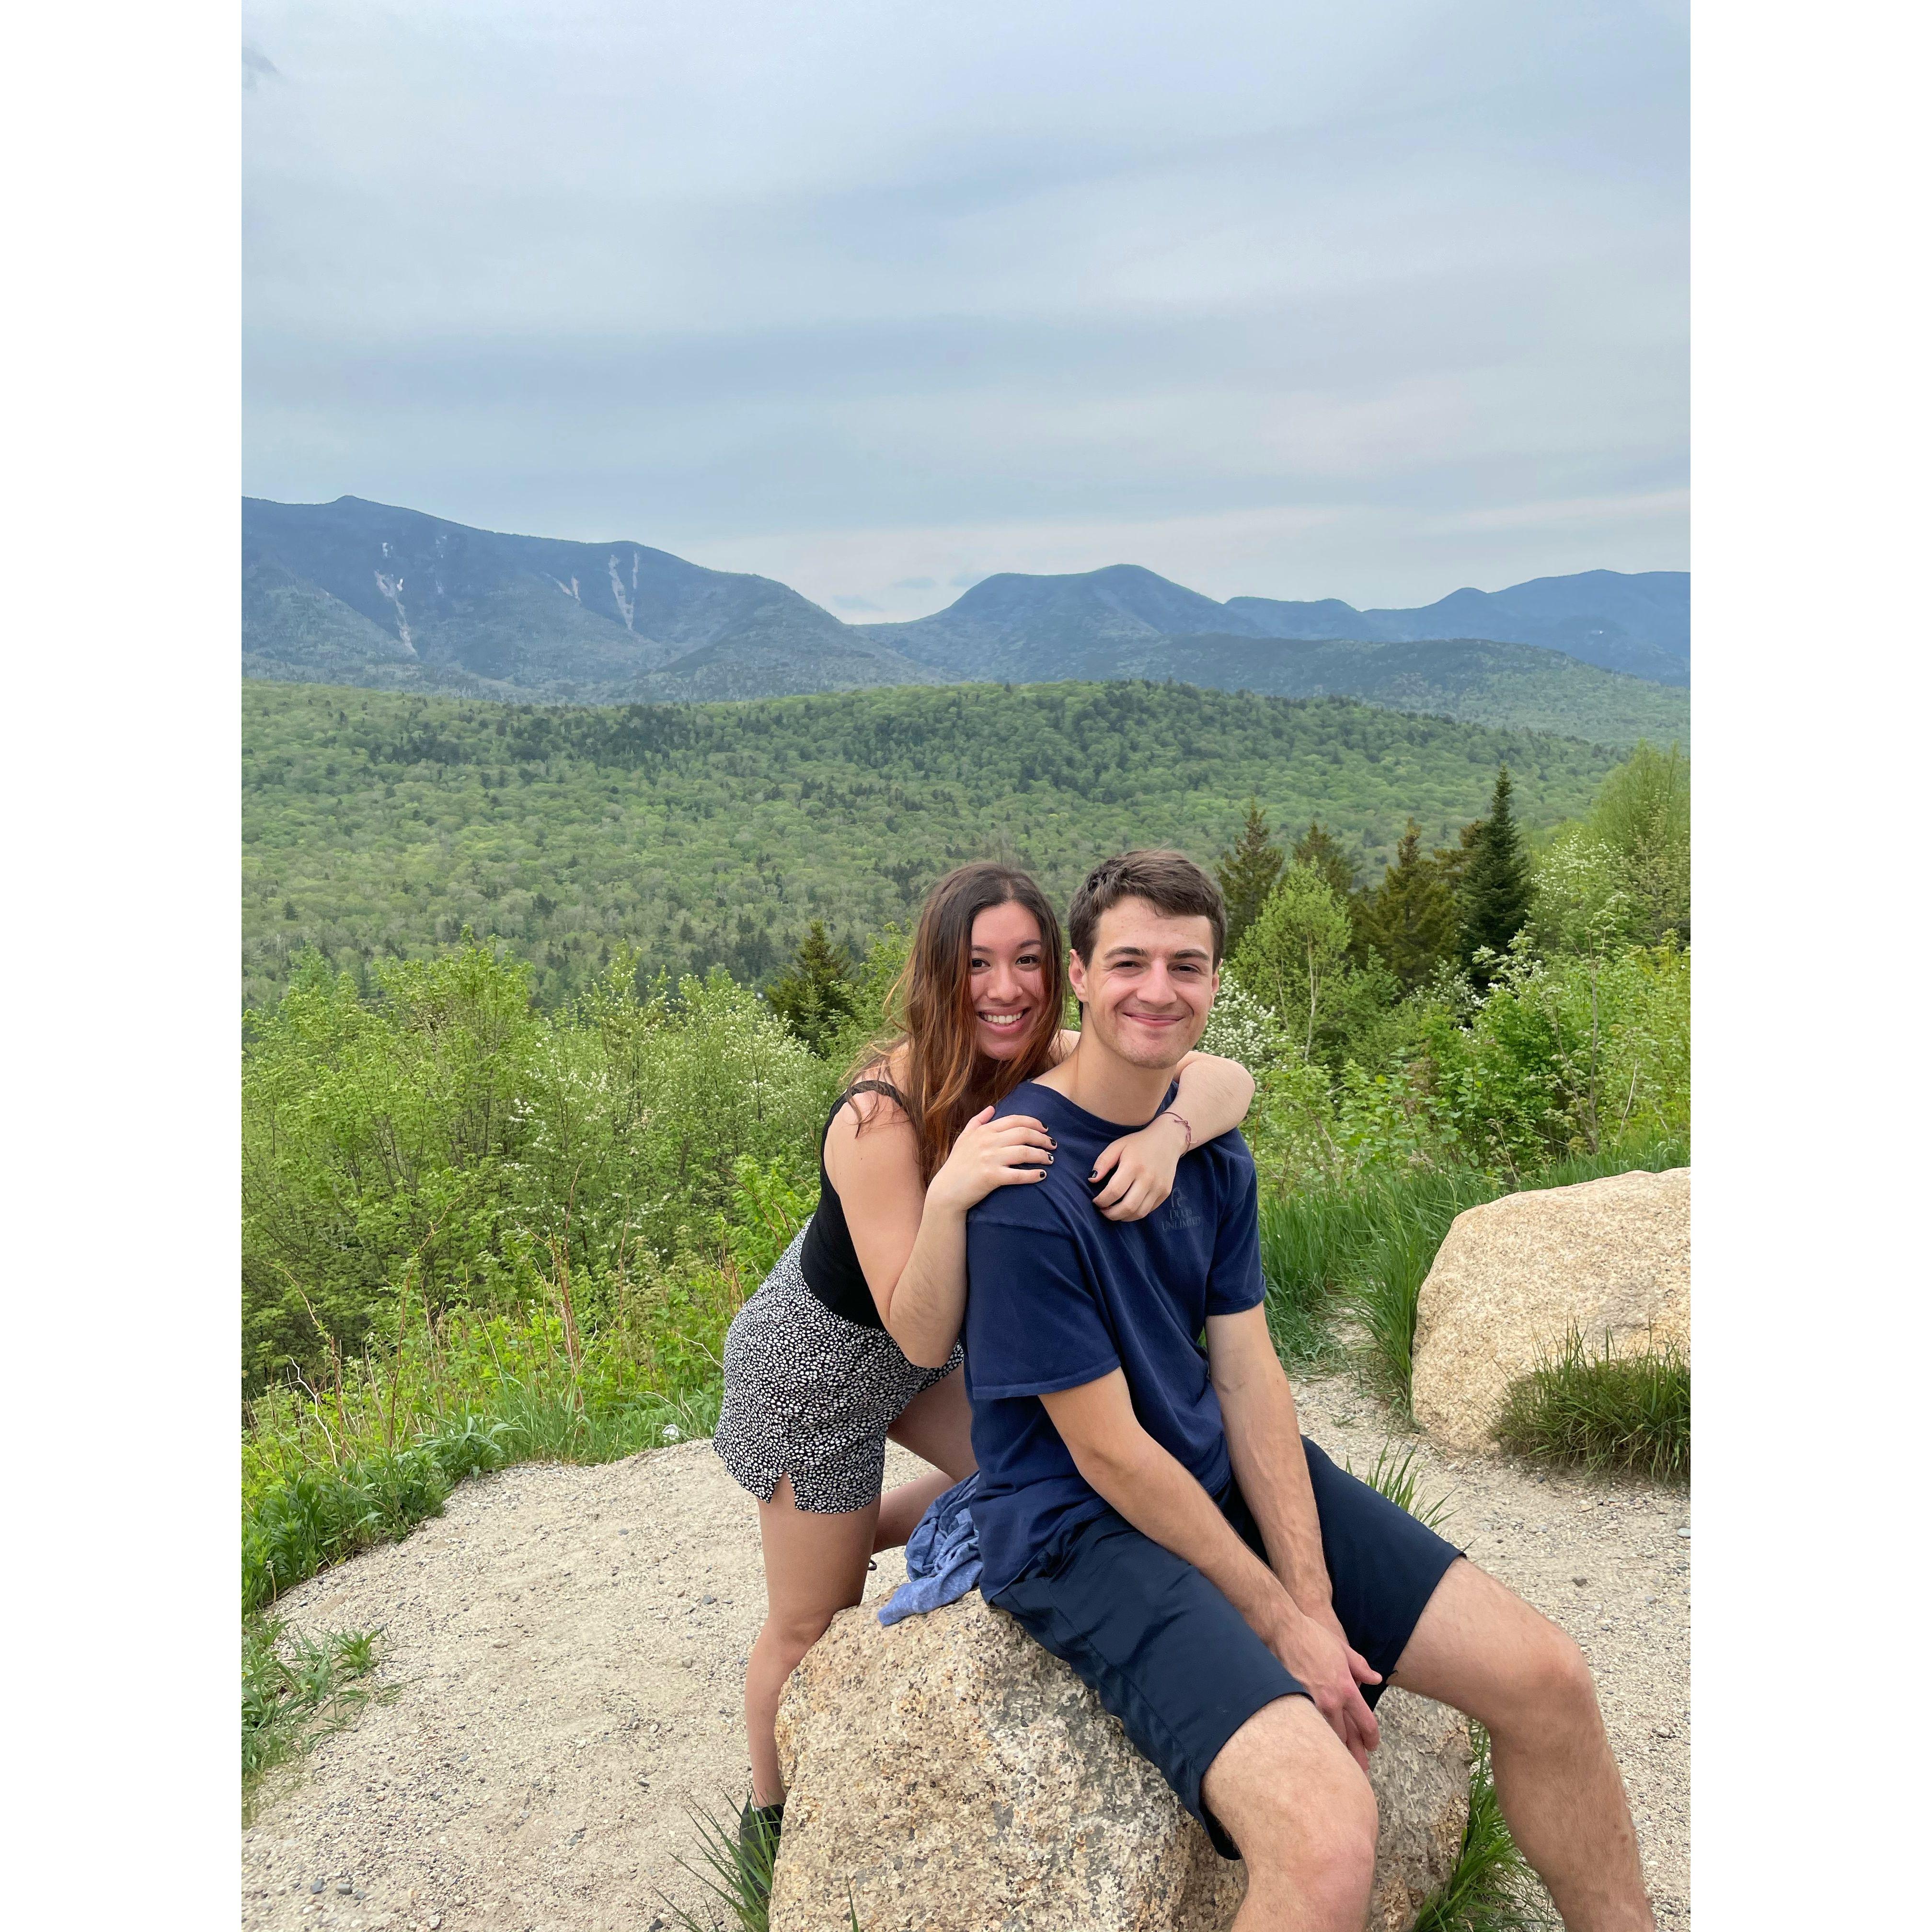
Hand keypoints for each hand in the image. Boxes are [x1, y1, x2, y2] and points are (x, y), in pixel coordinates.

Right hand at [927, 1106, 1055, 1214]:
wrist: (946, 1191)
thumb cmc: (956, 1165)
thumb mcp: (963, 1138)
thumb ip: (977, 1121)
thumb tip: (991, 1108)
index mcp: (983, 1131)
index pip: (1015, 1120)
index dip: (1034, 1123)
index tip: (1045, 1129)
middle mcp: (987, 1142)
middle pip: (1023, 1134)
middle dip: (1042, 1138)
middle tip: (1053, 1144)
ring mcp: (989, 1159)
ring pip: (1024, 1152)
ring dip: (1042, 1155)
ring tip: (1050, 1160)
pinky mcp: (991, 1177)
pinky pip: (1018, 1175)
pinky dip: (1033, 1174)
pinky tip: (1042, 1175)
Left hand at [1088, 1113, 1186, 1221]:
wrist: (1168, 1139)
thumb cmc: (1139, 1143)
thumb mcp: (1118, 1146)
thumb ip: (1103, 1162)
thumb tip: (1092, 1179)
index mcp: (1133, 1166)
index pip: (1114, 1191)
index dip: (1102, 1201)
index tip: (1096, 1201)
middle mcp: (1148, 1179)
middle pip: (1128, 1207)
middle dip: (1111, 1214)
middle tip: (1103, 1211)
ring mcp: (1159, 1187)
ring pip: (1139, 1213)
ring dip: (1123, 1217)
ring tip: (1114, 1212)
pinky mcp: (1166, 1192)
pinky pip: (1149, 1210)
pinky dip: (1136, 1213)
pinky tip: (1127, 1208)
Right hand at [1262, 1599, 1381, 1769]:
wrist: (1283, 1631)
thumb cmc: (1313, 1636)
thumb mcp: (1343, 1648)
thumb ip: (1361, 1667)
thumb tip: (1375, 1679)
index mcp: (1346, 1688)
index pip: (1365, 1722)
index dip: (1371, 1738)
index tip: (1372, 1746)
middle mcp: (1331, 1701)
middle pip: (1346, 1737)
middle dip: (1355, 1754)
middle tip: (1360, 1770)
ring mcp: (1311, 1704)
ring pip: (1326, 1736)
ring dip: (1334, 1751)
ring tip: (1340, 1766)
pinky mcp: (1294, 1702)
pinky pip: (1308, 1726)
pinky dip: (1314, 1737)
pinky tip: (1315, 1748)